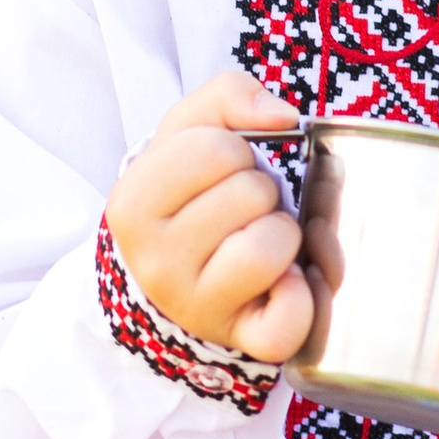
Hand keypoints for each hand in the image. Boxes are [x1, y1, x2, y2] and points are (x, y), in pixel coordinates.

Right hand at [105, 72, 311, 363]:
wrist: (172, 283)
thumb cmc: (189, 199)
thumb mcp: (187, 134)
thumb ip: (227, 96)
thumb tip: (282, 114)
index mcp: (134, 205)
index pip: (214, 149)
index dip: (235, 150)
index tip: (223, 172)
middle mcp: (156, 262)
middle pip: (250, 193)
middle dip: (261, 191)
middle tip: (243, 211)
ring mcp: (198, 307)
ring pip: (271, 246)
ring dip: (285, 234)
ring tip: (263, 240)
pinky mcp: (245, 342)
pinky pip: (289, 319)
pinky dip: (304, 297)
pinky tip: (287, 283)